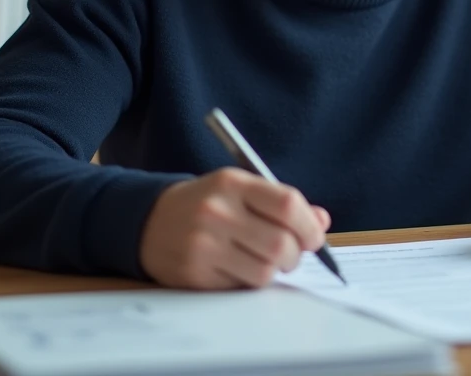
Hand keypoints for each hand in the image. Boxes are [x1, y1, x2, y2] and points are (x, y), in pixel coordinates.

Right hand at [139, 167, 330, 289]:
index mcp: (232, 183)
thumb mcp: (241, 189)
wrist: (149, 220)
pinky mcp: (194, 273)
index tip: (314, 238)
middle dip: (295, 256)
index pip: (287, 204)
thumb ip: (282, 203)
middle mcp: (217, 211)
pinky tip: (237, 268)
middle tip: (290, 255)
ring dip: (273, 271)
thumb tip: (321, 222)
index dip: (309, 226)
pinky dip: (248, 281)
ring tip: (263, 261)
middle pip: (281, 244)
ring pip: (265, 272)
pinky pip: (241, 287)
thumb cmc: (207, 204)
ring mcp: (203, 244)